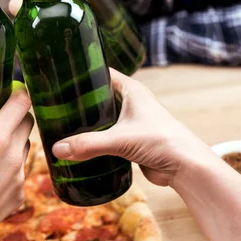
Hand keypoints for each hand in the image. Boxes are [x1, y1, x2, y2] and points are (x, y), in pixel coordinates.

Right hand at [0, 83, 33, 240]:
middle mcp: (14, 155)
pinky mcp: (20, 195)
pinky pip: (21, 171)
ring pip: (27, 146)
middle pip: (28, 121)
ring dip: (15, 139)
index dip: (18, 91)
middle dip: (16, 114)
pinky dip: (11, 166)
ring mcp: (20, 177)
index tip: (9, 89)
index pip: (22, 102)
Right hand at [52, 69, 210, 186]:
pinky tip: (78, 143)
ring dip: (86, 121)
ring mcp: (131, 121)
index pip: (102, 72)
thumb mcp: (120, 139)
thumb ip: (88, 144)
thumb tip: (58, 149)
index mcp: (131, 90)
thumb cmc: (163, 142)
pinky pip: (106, 135)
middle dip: (79, 100)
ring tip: (61, 123)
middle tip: (54, 103)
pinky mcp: (130, 140)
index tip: (60, 76)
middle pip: (99, 95)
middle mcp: (131, 102)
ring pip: (102, 116)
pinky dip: (94, 138)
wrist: (186, 168)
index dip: (83, 72)